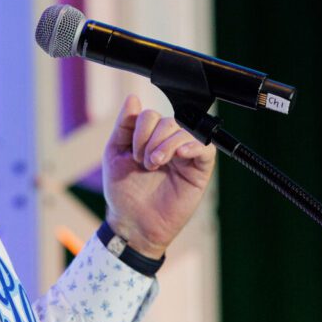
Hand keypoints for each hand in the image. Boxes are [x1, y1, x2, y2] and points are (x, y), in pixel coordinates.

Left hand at [102, 94, 216, 258]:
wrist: (133, 223)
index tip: (133, 154)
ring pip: (185, 131)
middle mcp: (169, 144)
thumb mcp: (115, 154)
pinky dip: (193, 147)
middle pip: (169, 121)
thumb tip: (133, 98)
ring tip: (155, 164)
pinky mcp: (199, 171)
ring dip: (167, 144)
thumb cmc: (124, 192)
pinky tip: (179, 155)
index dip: (141, 130)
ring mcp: (185, 157)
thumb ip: (124, 126)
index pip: (151, 115)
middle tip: (144, 162)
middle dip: (152, 139)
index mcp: (149, 139)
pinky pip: (206, 149)